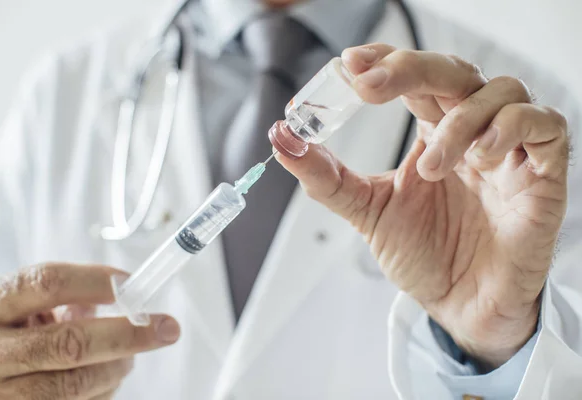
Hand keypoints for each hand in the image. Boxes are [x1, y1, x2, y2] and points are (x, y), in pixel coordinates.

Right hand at [0, 263, 180, 398]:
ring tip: (127, 357)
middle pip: (71, 344)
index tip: (132, 283)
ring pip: (75, 387)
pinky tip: (102, 381)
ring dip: (116, 369)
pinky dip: (101, 394)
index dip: (98, 281)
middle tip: (167, 328)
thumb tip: (120, 297)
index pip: (49, 283)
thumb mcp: (11, 304)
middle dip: (129, 335)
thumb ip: (56, 297)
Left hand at [278, 44, 568, 368]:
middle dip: (410, 69)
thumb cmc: (424, 256)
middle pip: (452, 71)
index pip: (415, 76)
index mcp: (432, 132)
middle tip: (369, 86)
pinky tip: (482, 157)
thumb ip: (327, 176)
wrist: (461, 305)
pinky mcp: (543, 174)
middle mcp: (471, 132)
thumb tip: (282, 138)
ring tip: (431, 166)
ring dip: (458, 120)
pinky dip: (511, 129)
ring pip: (498, 93)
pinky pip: (544, 125)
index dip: (386, 61)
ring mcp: (509, 150)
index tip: (349, 65)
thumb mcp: (367, 211)